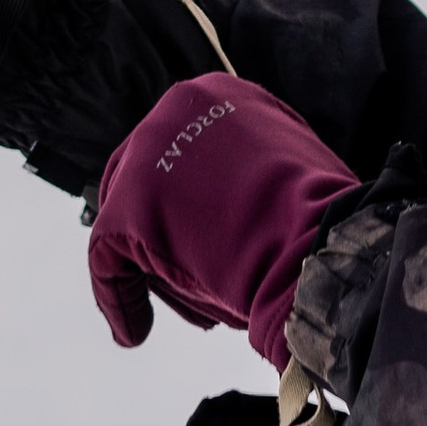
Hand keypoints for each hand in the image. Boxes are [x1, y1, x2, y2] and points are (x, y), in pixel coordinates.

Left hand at [89, 75, 360, 363]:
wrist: (318, 244)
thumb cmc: (319, 219)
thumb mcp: (284, 163)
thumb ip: (246, 167)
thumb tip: (235, 199)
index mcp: (217, 95)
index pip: (182, 148)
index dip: (189, 200)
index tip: (201, 233)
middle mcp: (174, 112)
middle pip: (145, 178)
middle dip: (163, 230)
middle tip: (185, 270)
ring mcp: (146, 157)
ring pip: (129, 220)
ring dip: (157, 267)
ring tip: (198, 301)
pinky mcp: (126, 210)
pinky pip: (107, 263)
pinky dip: (120, 299)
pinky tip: (135, 330)